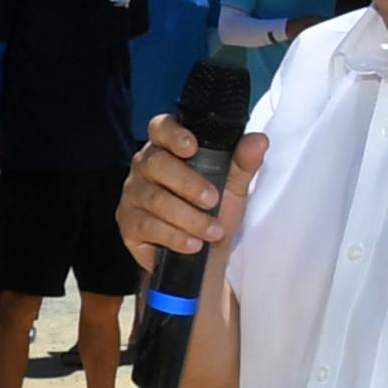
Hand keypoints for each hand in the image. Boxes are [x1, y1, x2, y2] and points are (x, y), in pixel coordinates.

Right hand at [117, 115, 268, 266]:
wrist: (204, 259)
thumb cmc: (214, 216)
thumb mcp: (234, 190)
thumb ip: (243, 164)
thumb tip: (258, 140)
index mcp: (169, 149)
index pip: (161, 128)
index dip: (173, 133)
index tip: (192, 147)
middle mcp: (145, 167)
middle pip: (156, 162)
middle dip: (188, 183)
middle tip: (213, 200)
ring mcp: (133, 195)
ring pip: (155, 198)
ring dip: (188, 217)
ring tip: (212, 231)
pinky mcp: (129, 223)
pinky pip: (148, 225)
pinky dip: (174, 236)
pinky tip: (192, 244)